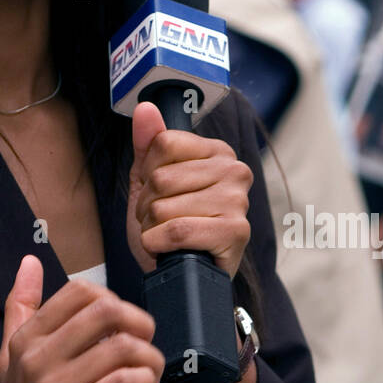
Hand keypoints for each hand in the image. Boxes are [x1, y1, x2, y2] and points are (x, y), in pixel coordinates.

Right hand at [0, 255, 164, 382]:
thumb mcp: (13, 356)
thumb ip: (21, 307)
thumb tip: (29, 262)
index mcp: (27, 337)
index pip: (79, 291)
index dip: (111, 298)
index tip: (117, 321)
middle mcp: (38, 358)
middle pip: (106, 311)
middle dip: (139, 323)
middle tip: (144, 341)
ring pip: (123, 346)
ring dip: (150, 357)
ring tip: (148, 370)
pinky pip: (124, 380)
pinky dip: (145, 379)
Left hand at [126, 102, 251, 278]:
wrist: (183, 276)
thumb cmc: (169, 226)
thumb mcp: (150, 181)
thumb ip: (148, 142)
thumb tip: (144, 107)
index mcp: (216, 151)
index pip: (162, 143)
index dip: (147, 174)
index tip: (159, 193)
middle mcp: (234, 170)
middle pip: (161, 178)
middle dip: (148, 206)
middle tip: (163, 221)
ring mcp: (238, 200)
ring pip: (165, 207)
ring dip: (152, 228)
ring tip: (168, 236)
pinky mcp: (237, 232)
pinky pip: (177, 231)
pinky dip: (159, 244)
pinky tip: (170, 249)